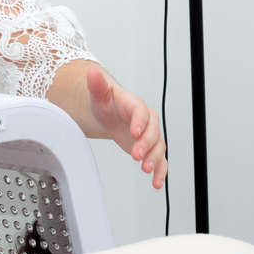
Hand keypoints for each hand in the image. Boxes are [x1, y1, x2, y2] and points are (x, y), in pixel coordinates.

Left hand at [85, 66, 167, 189]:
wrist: (112, 112)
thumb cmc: (108, 103)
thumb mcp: (99, 94)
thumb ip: (97, 85)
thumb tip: (92, 71)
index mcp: (135, 105)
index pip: (141, 112)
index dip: (139, 122)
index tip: (135, 133)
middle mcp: (147, 120)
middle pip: (153, 131)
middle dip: (146, 144)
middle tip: (136, 155)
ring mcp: (150, 135)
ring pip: (159, 146)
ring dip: (155, 159)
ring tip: (146, 170)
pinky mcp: (149, 148)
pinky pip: (160, 160)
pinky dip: (161, 171)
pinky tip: (157, 183)